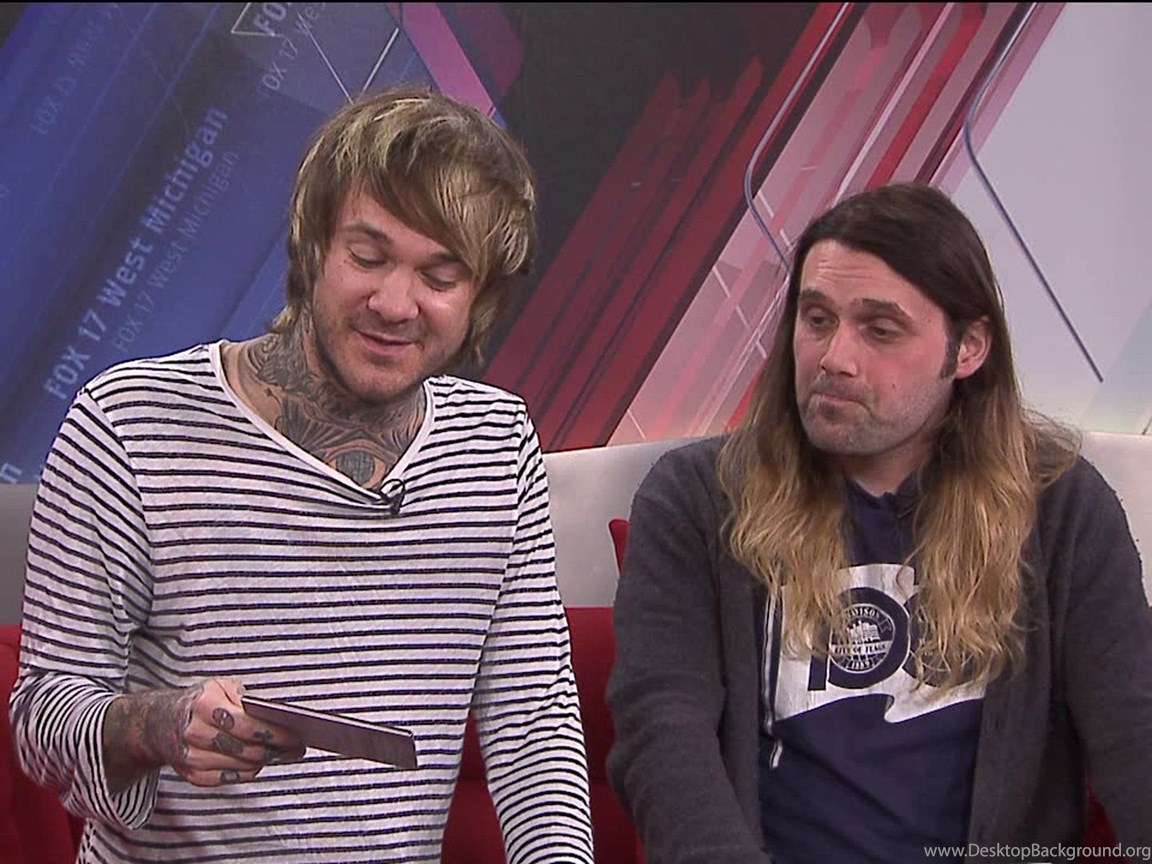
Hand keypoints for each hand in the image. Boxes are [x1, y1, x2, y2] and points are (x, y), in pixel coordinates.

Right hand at [103, 678, 306, 790]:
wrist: (159, 722)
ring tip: (283, 752)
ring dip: (266, 761)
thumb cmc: (198, 702)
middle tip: (296, 745)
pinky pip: (231, 779)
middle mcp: (195, 732)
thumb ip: (247, 701)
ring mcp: (191, 757)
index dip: (274, 732)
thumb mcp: (220, 688)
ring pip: (242, 766)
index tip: (295, 733)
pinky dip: (248, 771)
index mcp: (203, 705)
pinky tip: (260, 761)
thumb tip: (279, 717)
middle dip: (276, 749)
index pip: (246, 724)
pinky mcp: (193, 776)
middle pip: (246, 749)